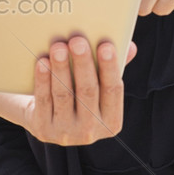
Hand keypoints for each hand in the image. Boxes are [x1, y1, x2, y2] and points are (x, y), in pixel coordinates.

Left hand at [20, 37, 134, 145]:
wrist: (43, 118)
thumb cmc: (77, 95)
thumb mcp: (97, 86)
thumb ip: (112, 68)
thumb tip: (130, 47)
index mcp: (111, 121)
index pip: (113, 90)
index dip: (110, 67)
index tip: (106, 45)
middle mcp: (91, 131)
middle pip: (88, 92)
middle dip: (83, 64)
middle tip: (77, 41)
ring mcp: (66, 133)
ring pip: (64, 95)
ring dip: (61, 68)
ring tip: (58, 47)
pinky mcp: (43, 130)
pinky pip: (44, 101)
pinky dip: (43, 80)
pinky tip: (42, 62)